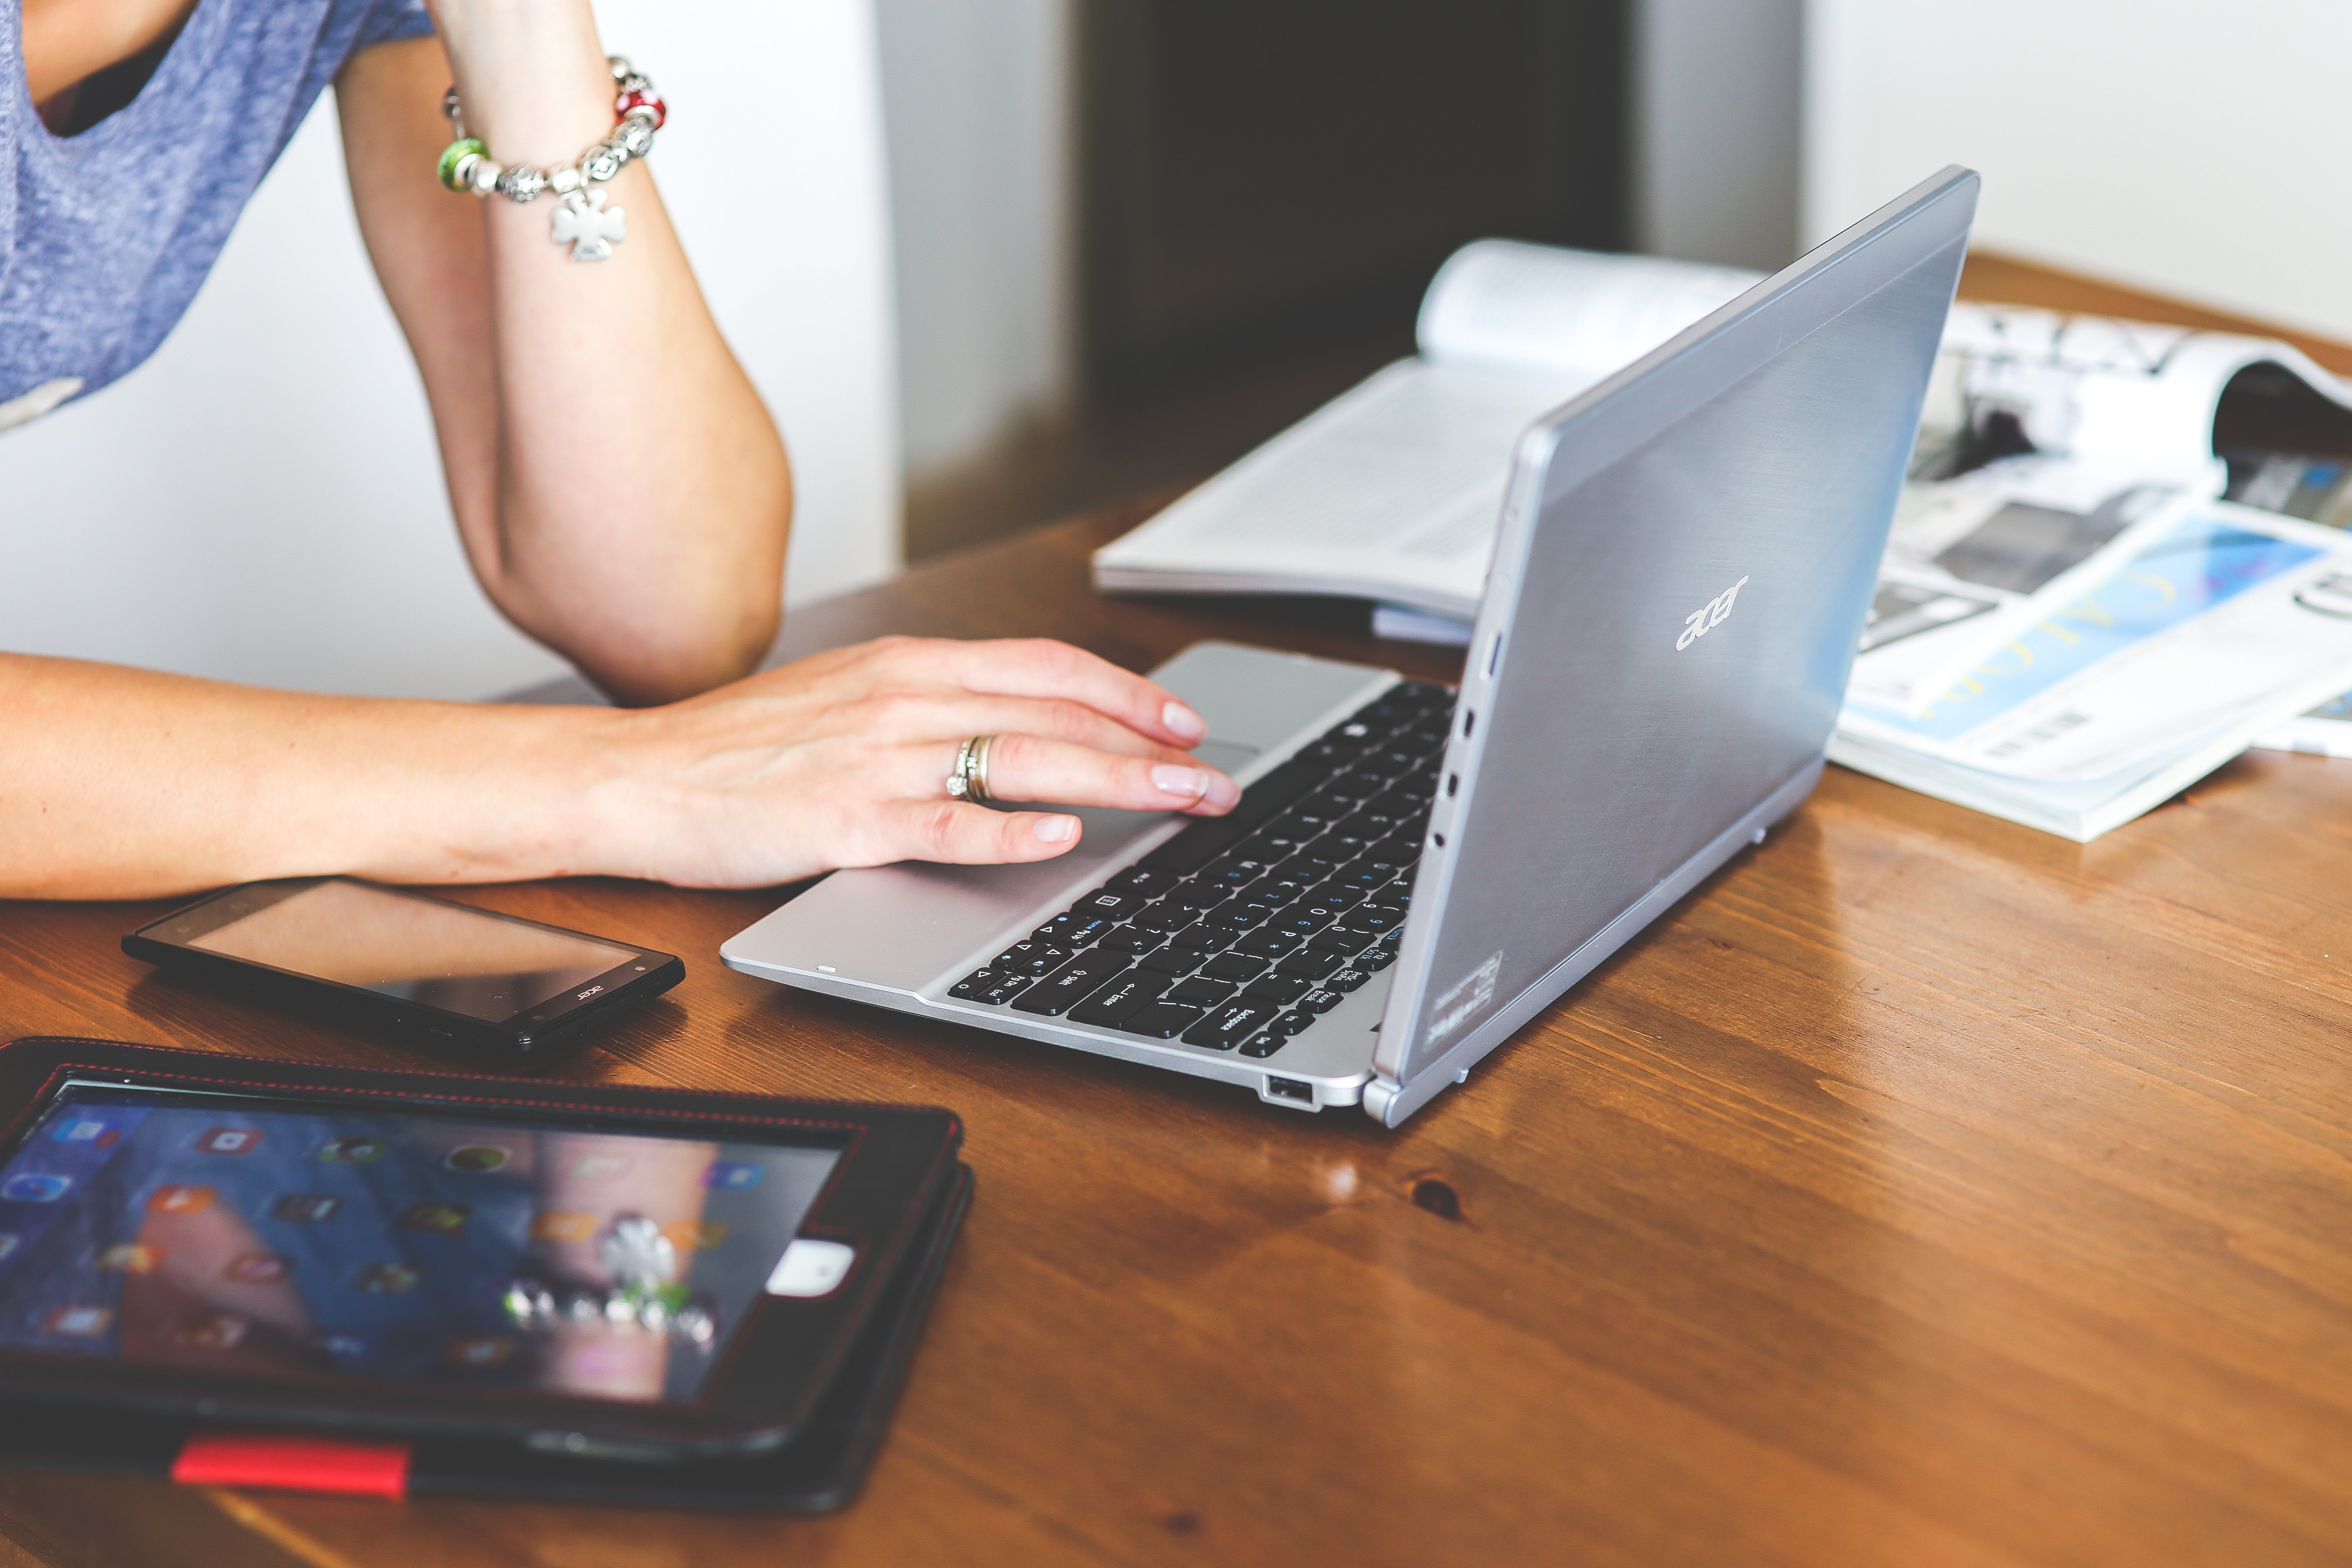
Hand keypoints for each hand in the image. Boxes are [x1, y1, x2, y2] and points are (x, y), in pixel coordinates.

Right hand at [585, 637, 1238, 886]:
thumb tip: (1019, 728)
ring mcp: (877, 758)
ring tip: (1179, 802)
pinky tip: (1060, 838)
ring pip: (1022, 759)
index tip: (1184, 723)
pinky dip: (1008, 830)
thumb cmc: (741, 749)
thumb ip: (933, 707)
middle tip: (1215, 780)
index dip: (1127, 693)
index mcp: (909, 665)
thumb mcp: (849, 700)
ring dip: (1115, 782)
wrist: (637, 776)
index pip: (1046, 666)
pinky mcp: (846, 820)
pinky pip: (943, 823)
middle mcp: (904, 698)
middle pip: (1055, 713)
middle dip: (1150, 747)